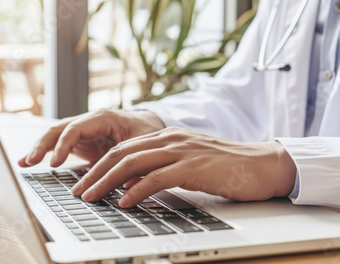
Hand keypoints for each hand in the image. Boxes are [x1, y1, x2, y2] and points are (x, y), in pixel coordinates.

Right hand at [18, 109, 164, 167]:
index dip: (64, 145)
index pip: (75, 129)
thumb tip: (123, 181)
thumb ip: (129, 158)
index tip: (55, 163)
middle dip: (43, 145)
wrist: (149, 125)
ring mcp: (82, 131)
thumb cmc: (146, 130)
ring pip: (55, 136)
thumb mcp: (142, 143)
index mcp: (102, 117)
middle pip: (59, 129)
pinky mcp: (80, 141)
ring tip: (24, 163)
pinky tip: (29, 162)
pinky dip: (44, 153)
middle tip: (31, 162)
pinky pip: (58, 145)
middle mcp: (88, 121)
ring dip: (39, 148)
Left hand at [71, 127, 296, 207]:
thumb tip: (135, 185)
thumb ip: (163, 167)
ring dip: (107, 182)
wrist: (260, 164)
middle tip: (79, 191)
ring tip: (91, 198)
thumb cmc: (226, 166)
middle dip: (95, 173)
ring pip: (133, 163)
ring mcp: (181, 150)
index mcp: (167, 135)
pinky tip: (124, 202)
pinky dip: (137, 190)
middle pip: (122, 153)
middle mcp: (170, 138)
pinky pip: (157, 178)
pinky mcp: (193, 166)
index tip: (85, 181)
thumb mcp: (189, 161)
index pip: (125, 148)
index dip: (101, 165)